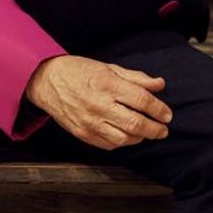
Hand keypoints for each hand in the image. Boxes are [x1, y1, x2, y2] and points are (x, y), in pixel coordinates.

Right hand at [24, 55, 171, 149]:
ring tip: (146, 133)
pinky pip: (109, 145)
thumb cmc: (78, 71)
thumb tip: (159, 84)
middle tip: (163, 129)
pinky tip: (127, 136)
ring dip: (140, 138)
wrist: (46, 81)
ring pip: (124, 139)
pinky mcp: (83, 133)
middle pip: (136, 124)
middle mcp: (99, 104)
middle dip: (155, 129)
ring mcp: (90, 121)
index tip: (167, 114)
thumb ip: (135, 78)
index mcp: (107, 84)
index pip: (142, 100)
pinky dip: (123, 143)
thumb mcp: (108, 67)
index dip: (159, 109)